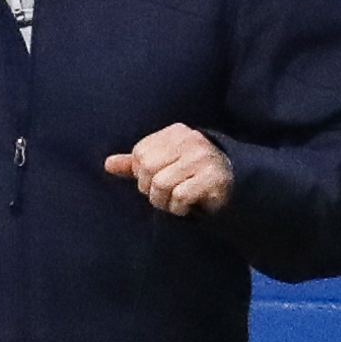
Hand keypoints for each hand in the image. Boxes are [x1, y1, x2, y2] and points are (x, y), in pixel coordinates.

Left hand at [105, 125, 234, 215]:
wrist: (232, 185)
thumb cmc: (191, 174)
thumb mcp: (163, 163)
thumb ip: (135, 163)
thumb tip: (108, 164)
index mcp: (176, 133)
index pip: (140, 154)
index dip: (143, 175)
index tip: (158, 180)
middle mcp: (190, 140)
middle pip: (147, 168)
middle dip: (151, 190)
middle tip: (166, 194)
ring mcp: (203, 158)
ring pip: (161, 184)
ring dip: (164, 202)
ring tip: (175, 201)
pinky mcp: (213, 178)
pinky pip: (180, 197)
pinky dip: (178, 208)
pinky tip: (187, 206)